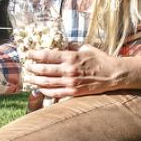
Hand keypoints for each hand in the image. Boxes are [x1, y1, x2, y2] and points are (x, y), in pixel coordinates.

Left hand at [25, 44, 140, 98]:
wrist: (113, 74)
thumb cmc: (101, 60)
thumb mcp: (86, 48)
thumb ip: (73, 47)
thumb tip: (63, 46)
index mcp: (71, 57)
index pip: (47, 55)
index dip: (35, 55)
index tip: (28, 54)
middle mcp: (68, 70)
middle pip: (44, 70)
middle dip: (32, 68)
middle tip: (26, 67)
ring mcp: (70, 82)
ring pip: (47, 83)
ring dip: (36, 81)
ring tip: (29, 79)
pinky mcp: (74, 92)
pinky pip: (56, 93)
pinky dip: (46, 91)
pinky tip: (40, 89)